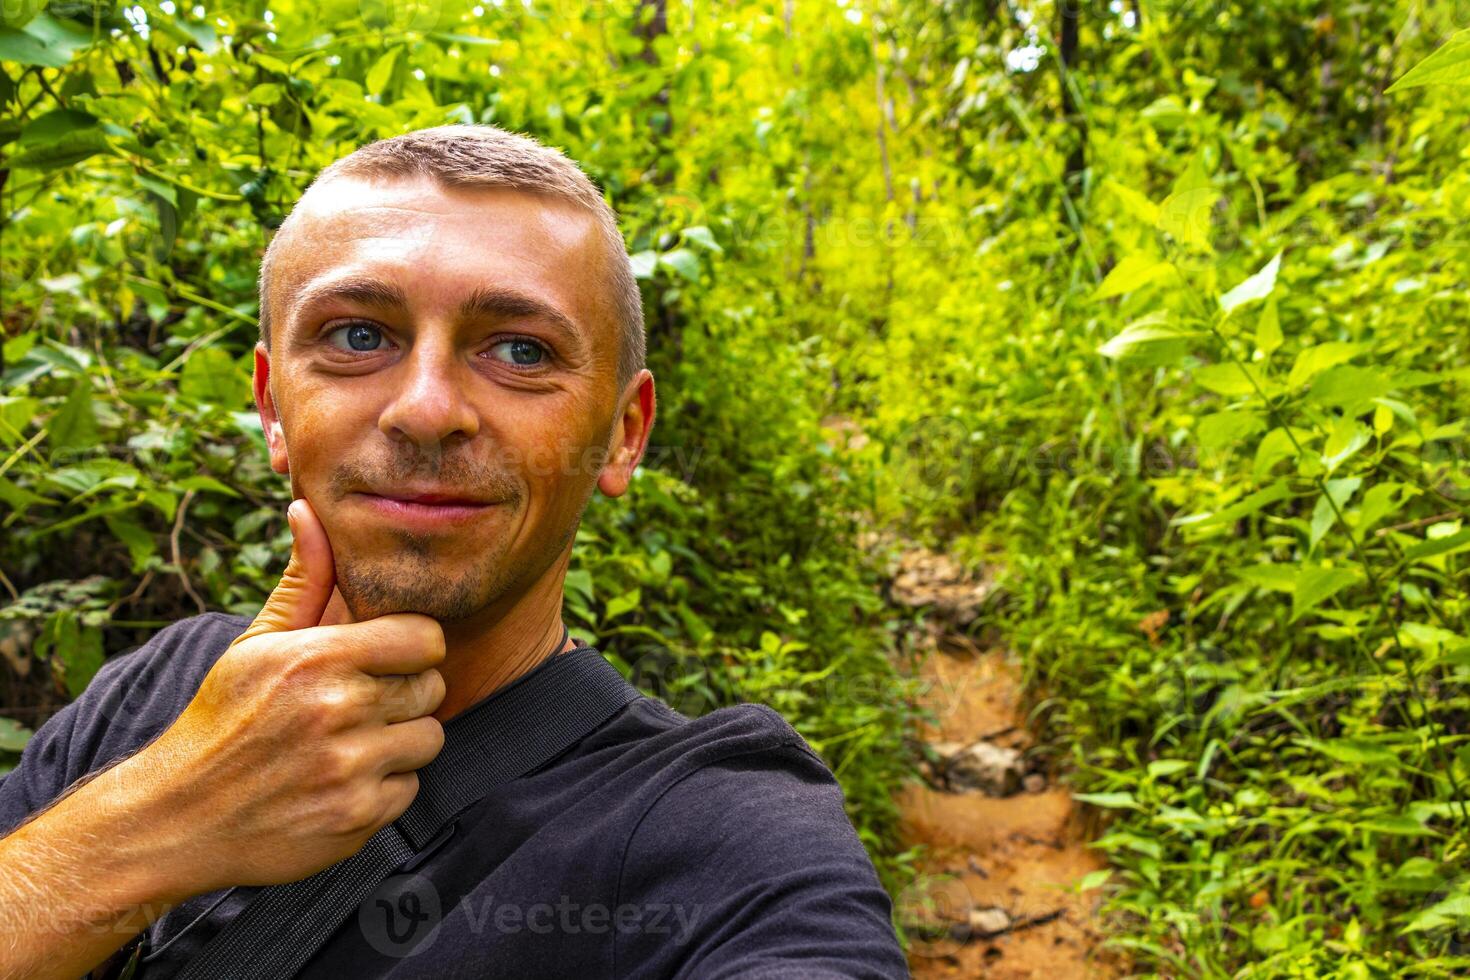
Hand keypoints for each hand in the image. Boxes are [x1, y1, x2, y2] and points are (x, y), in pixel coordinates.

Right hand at [142, 497, 446, 893]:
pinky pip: (410, 788)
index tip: (385, 658)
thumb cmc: (222, 719)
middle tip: (357, 705)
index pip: (425, 638)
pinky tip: (340, 782)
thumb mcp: (257, 643)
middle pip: (431, 688)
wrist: (177, 818)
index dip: (411, 647)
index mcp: (318, 659)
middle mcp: (339, 711)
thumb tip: (307, 509)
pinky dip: (384, 787)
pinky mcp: (358, 819)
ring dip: (399, 741)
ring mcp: (350, 769)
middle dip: (403, 694)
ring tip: (349, 742)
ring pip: (428, 738)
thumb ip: (304, 581)